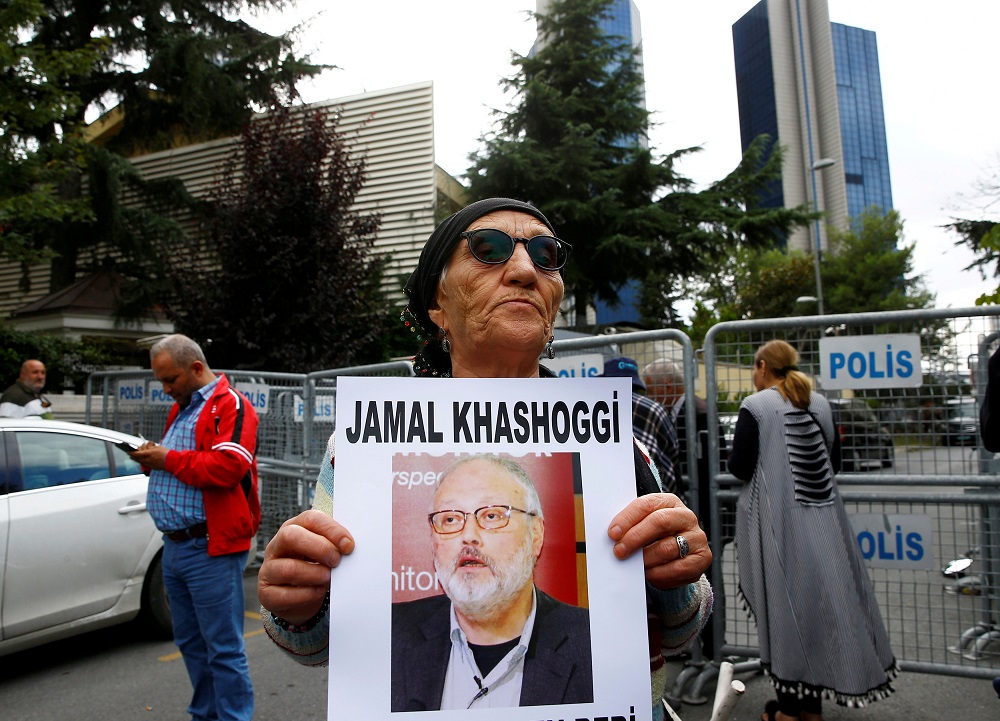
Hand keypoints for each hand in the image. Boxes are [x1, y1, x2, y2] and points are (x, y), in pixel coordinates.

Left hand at [129, 441, 167, 469]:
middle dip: (133, 455)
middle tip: (132, 453)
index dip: (131, 452)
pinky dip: (141, 461)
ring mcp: (148, 464)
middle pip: (136, 458)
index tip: (128, 451)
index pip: (136, 453)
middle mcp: (147, 460)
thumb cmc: (165, 453)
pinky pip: (143, 464)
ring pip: (139, 461)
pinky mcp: (151, 467)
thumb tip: (145, 447)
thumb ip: (149, 447)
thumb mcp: (157, 447)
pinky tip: (142, 460)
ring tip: (135, 456)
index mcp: (148, 454)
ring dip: (136, 458)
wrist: (171, 461)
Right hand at [258, 510, 354, 624]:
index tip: (348, 545)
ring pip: (288, 568)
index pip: (310, 518)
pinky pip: (285, 594)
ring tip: (328, 578)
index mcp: (294, 528)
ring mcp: (268, 569)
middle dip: (319, 548)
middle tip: (336, 561)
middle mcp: (277, 546)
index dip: (331, 529)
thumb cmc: (316, 568)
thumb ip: (334, 545)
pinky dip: (306, 595)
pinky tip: (317, 592)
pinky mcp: (266, 593)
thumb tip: (350, 546)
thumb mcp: (324, 552)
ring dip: (314, 574)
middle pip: (291, 536)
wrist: (300, 599)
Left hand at [607, 493, 710, 589]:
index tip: (612, 533)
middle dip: (635, 538)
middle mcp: (686, 517)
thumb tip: (611, 535)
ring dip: (645, 559)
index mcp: (670, 502)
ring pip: (667, 548)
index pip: (647, 504)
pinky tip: (648, 574)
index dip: (627, 518)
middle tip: (619, 551)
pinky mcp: (702, 558)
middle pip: (659, 522)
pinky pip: (677, 568)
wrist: (679, 555)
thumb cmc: (656, 536)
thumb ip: (631, 525)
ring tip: (633, 565)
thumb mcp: (645, 524)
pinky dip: (658, 574)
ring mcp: (697, 537)